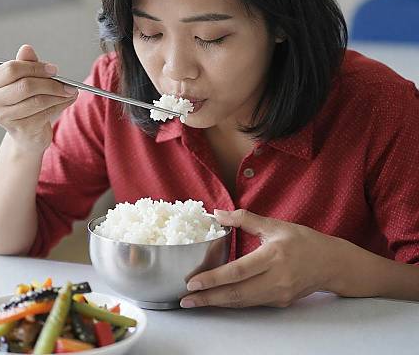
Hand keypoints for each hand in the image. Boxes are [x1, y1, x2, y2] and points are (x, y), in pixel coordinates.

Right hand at [0, 44, 77, 151]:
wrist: (26, 133)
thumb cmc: (26, 102)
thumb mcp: (26, 80)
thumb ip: (27, 64)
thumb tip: (26, 48)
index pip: (12, 69)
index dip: (36, 68)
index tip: (54, 69)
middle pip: (26, 86)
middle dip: (51, 83)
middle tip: (68, 83)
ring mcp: (4, 117)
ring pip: (38, 101)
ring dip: (59, 95)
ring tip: (71, 91)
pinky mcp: (20, 129)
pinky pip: (45, 113)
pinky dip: (60, 106)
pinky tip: (67, 101)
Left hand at [181, 209, 338, 308]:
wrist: (332, 263)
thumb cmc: (303, 241)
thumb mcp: (275, 225)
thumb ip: (244, 219)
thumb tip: (218, 213)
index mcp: (273, 256)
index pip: (238, 271)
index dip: (214, 278)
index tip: (192, 282)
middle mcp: (276, 279)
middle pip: (237, 293)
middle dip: (209, 298)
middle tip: (186, 299)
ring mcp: (279, 293)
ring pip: (242, 302)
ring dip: (217, 303)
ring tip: (195, 302)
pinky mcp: (280, 302)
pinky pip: (251, 303)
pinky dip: (232, 302)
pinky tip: (217, 299)